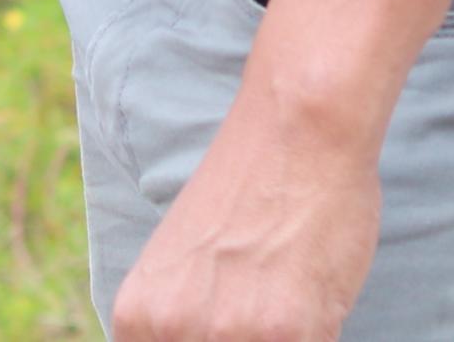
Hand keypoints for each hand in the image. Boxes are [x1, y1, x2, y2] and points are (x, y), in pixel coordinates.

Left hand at [109, 110, 379, 341]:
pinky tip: (315, 305)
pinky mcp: (287, 334)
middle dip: (244, 339)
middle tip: (260, 311)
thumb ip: (179, 322)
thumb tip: (198, 340)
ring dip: (280, 338)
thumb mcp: (181, 265)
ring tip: (288, 305)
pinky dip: (315, 336)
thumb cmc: (248, 189)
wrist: (297, 132)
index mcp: (138, 318)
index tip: (225, 330)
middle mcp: (172, 330)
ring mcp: (228, 335)